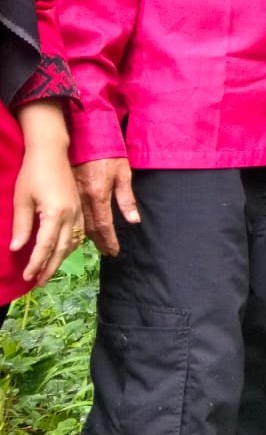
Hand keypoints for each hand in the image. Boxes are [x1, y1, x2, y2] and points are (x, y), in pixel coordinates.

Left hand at [13, 142, 81, 284]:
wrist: (51, 152)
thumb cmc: (33, 173)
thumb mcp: (22, 199)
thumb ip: (22, 225)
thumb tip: (17, 249)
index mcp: (56, 213)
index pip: (45, 245)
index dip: (36, 263)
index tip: (28, 277)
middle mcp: (71, 215)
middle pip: (62, 248)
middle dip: (50, 267)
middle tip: (39, 283)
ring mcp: (78, 211)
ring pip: (73, 242)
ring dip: (61, 258)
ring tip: (49, 270)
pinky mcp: (80, 207)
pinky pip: (79, 232)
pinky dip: (70, 245)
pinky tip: (62, 250)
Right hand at [74, 157, 136, 257]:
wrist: (87, 135)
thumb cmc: (110, 153)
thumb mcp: (124, 173)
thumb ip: (127, 198)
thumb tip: (134, 221)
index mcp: (98, 194)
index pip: (104, 225)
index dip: (109, 240)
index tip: (114, 251)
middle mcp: (83, 197)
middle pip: (90, 227)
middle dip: (100, 241)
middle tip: (107, 252)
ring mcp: (73, 194)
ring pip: (79, 222)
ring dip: (88, 236)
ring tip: (98, 245)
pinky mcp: (67, 189)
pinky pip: (72, 213)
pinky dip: (78, 224)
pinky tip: (82, 229)